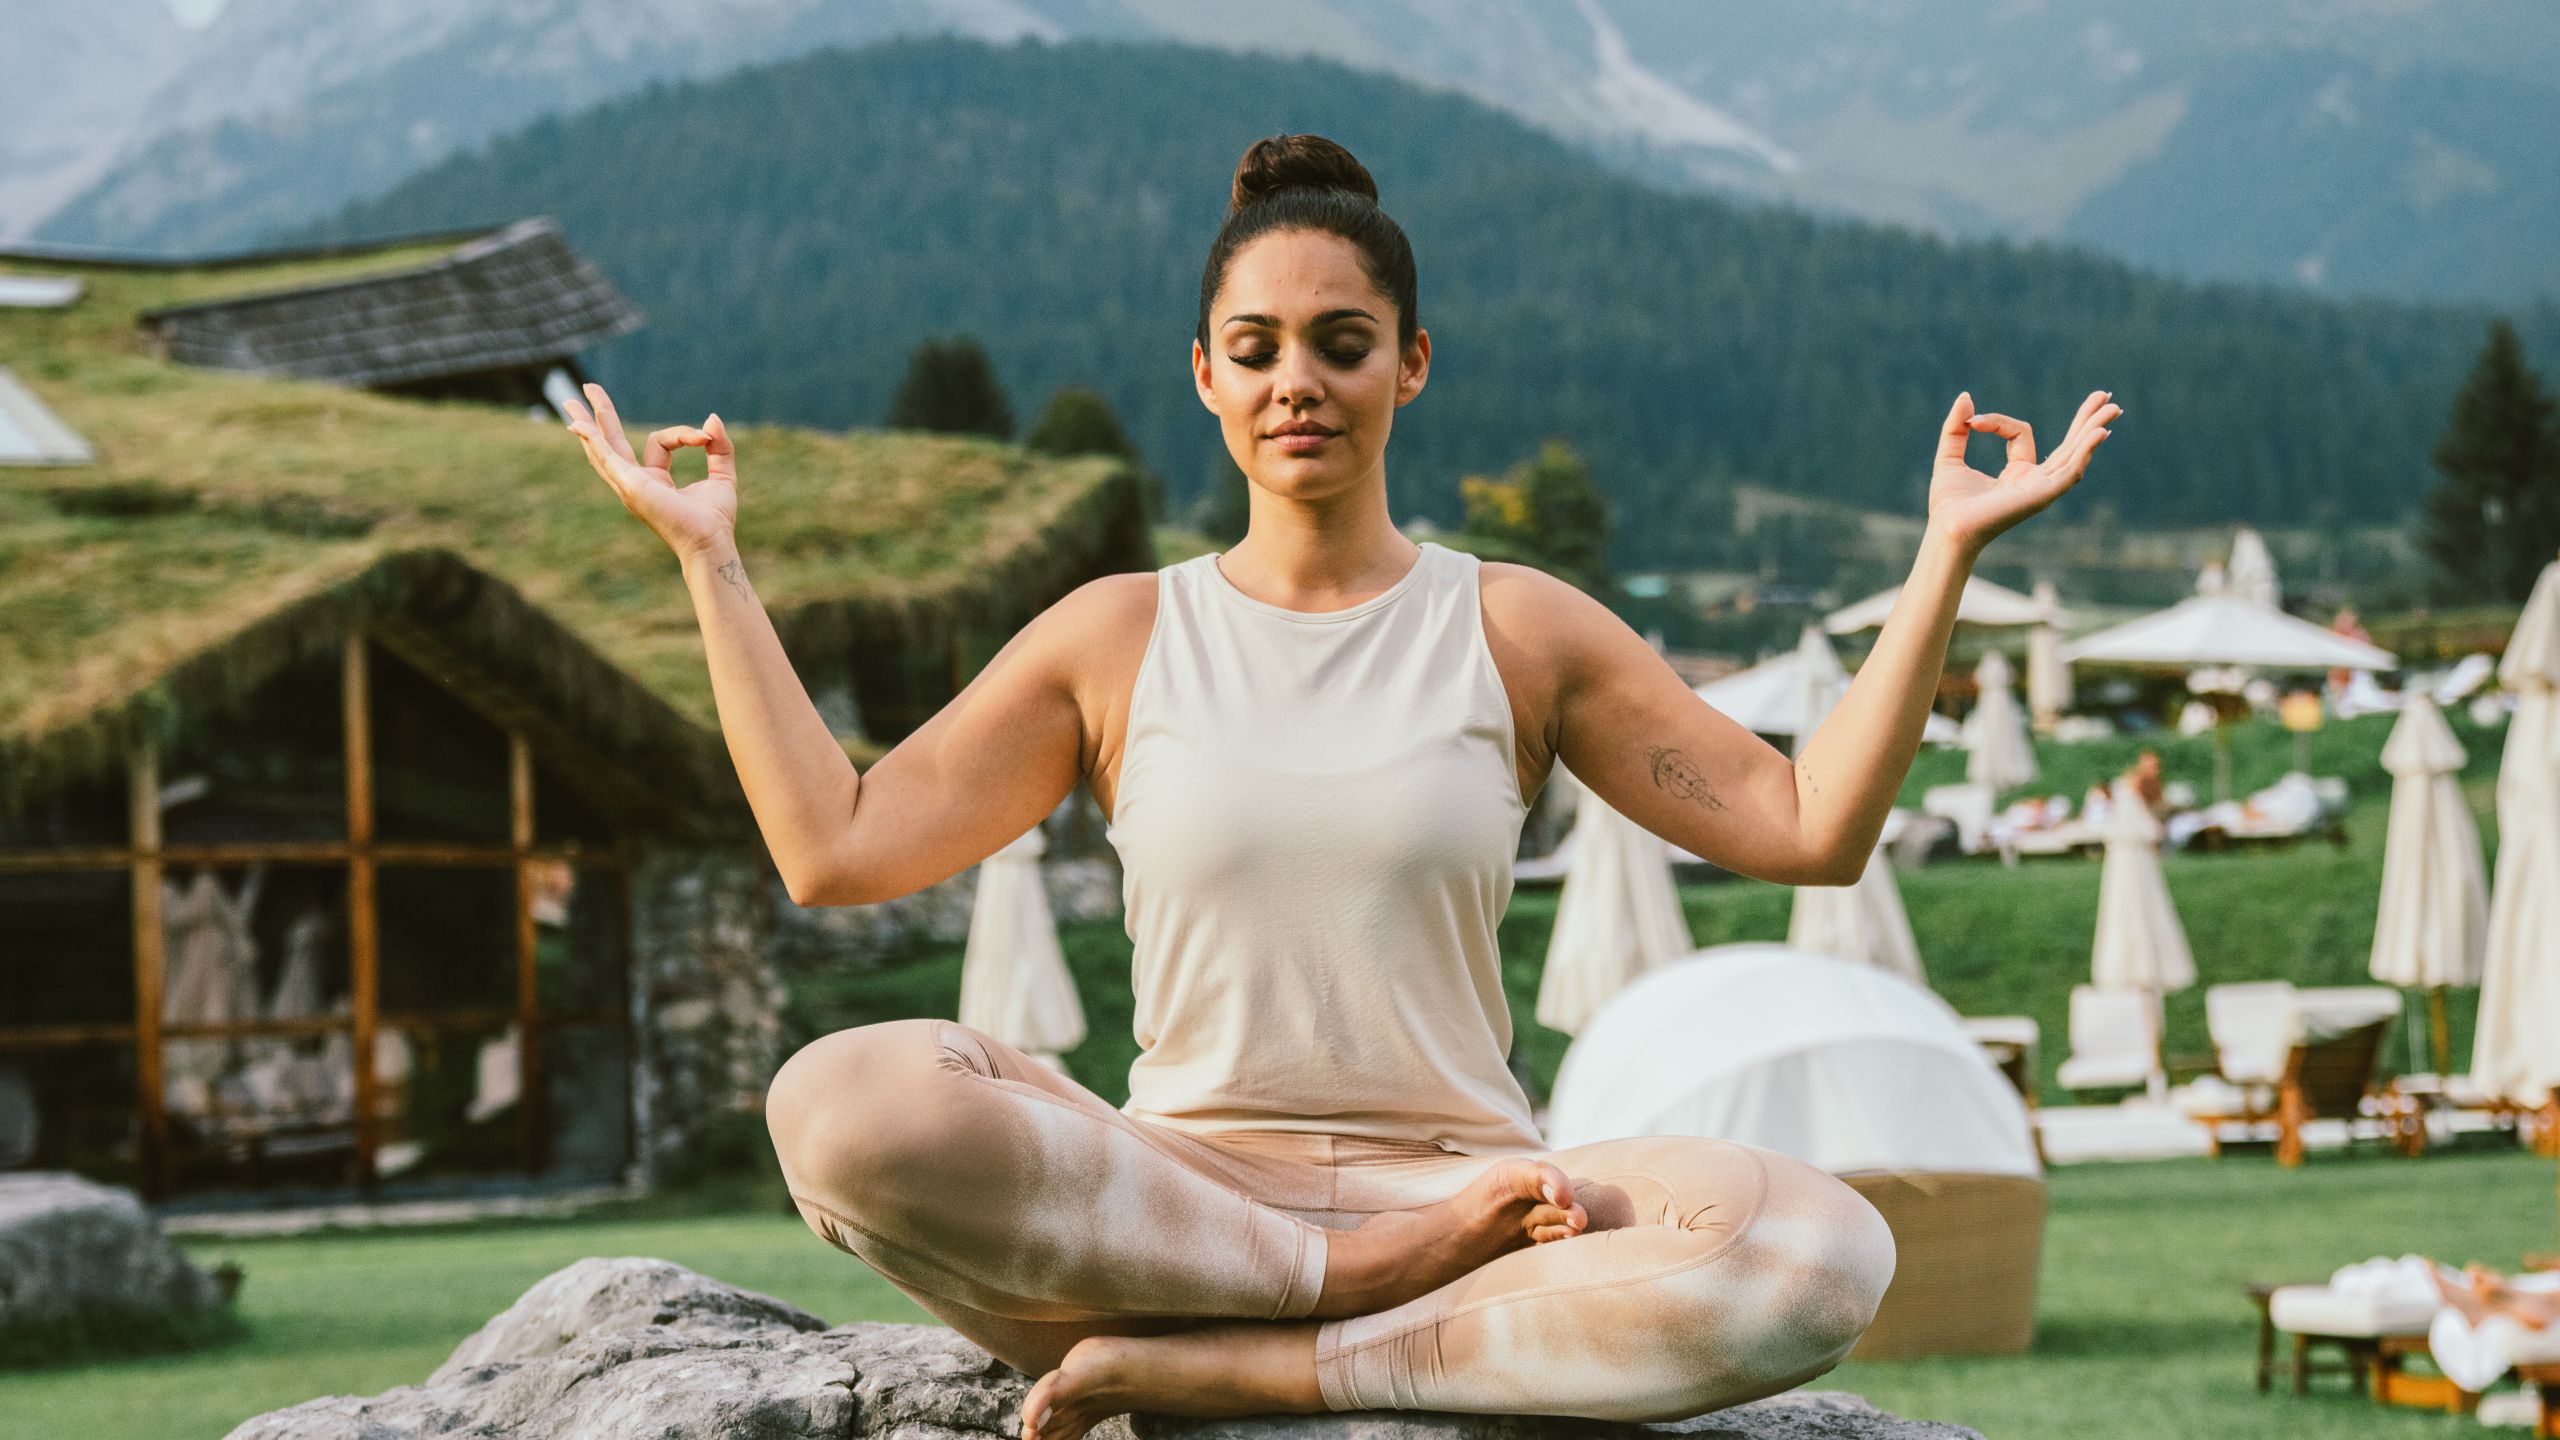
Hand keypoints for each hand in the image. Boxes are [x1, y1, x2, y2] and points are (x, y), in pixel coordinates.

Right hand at [562, 381, 737, 561]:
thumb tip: (711, 418)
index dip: (683, 434)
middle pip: (612, 442)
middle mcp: (636, 482)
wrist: (710, 542)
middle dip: (600, 415)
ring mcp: (628, 485)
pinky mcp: (630, 485)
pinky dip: (592, 440)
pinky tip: (578, 426)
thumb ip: (719, 446)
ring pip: (601, 448)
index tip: (704, 436)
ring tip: (570, 400)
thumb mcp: (721, 474)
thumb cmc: (715, 519)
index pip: (659, 441)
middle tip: (588, 388)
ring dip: (586, 423)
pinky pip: (606, 457)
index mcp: (653, 480)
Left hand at [1926, 389, 2121, 558]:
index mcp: (2017, 474)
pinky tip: (2099, 433)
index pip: (2020, 432)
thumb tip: (1965, 396)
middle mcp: (2035, 480)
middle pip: (2068, 444)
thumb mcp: (1949, 457)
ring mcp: (2042, 488)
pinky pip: (2070, 471)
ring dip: (2093, 430)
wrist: (1947, 529)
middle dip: (2086, 420)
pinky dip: (2085, 451)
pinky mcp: (2043, 495)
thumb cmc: (1948, 504)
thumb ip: (1956, 427)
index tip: (1972, 422)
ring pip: (2074, 454)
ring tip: (2113, 407)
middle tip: (2106, 396)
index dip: (1997, 422)